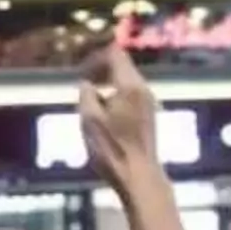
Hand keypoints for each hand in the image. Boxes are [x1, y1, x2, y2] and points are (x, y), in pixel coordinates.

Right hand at [78, 45, 158, 184]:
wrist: (139, 175)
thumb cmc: (112, 149)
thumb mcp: (89, 120)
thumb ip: (86, 95)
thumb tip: (87, 85)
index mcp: (129, 86)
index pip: (115, 54)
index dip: (95, 58)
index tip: (81, 73)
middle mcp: (142, 89)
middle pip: (122, 65)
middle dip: (101, 70)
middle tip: (83, 84)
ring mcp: (148, 102)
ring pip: (127, 80)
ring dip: (108, 84)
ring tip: (91, 100)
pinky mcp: (149, 115)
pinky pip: (131, 94)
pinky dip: (116, 95)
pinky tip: (105, 113)